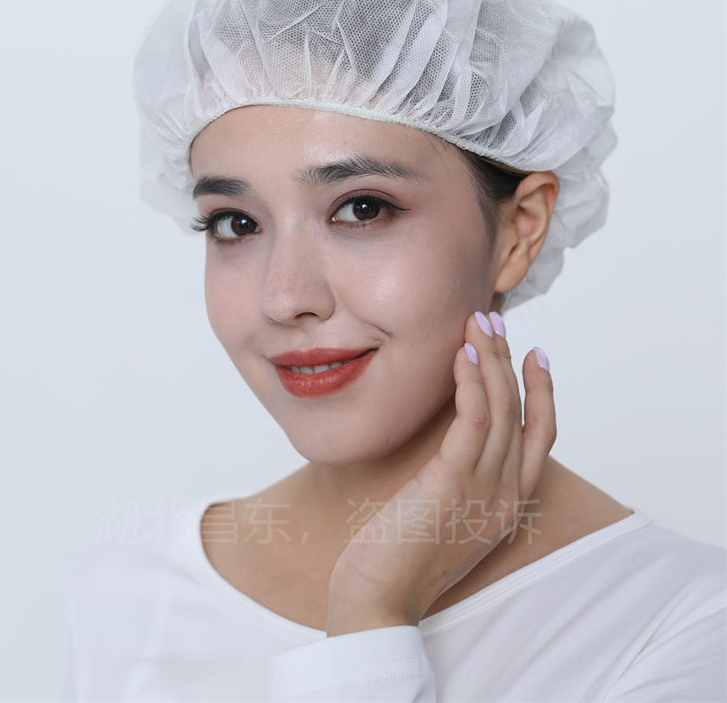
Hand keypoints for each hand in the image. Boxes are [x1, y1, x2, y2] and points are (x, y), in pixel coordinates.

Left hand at [326, 311, 555, 635]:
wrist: (378, 601)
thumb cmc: (401, 556)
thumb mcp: (443, 514)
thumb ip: (458, 478)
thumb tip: (452, 438)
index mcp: (507, 502)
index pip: (541, 435)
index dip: (543, 390)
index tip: (534, 353)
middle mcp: (505, 494)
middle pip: (520, 411)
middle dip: (509, 359)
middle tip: (494, 320)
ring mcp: (483, 491)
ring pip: (501, 408)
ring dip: (490, 358)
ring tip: (477, 321)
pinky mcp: (451, 485)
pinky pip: (472, 422)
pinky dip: (470, 383)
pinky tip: (460, 355)